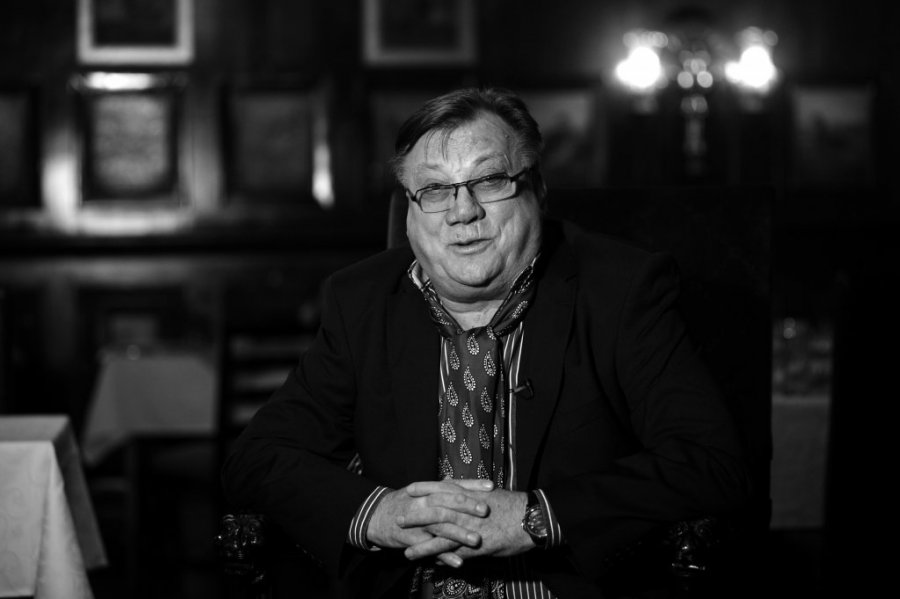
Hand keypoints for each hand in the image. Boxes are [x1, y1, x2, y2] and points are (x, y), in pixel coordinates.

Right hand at [366, 479, 493, 565]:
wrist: (375, 516)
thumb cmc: (402, 503)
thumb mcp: (419, 492)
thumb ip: (439, 488)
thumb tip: (457, 481)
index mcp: (428, 490)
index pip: (453, 484)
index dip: (471, 485)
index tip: (491, 486)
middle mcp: (423, 502)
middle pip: (447, 502)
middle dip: (467, 506)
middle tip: (486, 510)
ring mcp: (417, 521)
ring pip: (440, 526)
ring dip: (459, 533)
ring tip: (477, 540)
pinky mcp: (411, 539)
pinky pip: (429, 548)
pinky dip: (444, 556)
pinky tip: (458, 562)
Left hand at [402, 487, 533, 564]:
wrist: (532, 518)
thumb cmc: (511, 504)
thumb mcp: (487, 491)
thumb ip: (467, 488)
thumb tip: (449, 480)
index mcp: (470, 494)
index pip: (442, 488)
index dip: (424, 489)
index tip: (409, 489)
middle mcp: (467, 510)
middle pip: (436, 512)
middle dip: (416, 517)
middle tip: (398, 519)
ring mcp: (471, 529)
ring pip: (442, 537)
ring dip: (423, 545)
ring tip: (407, 552)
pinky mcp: (478, 547)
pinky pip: (456, 554)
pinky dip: (443, 560)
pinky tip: (431, 565)